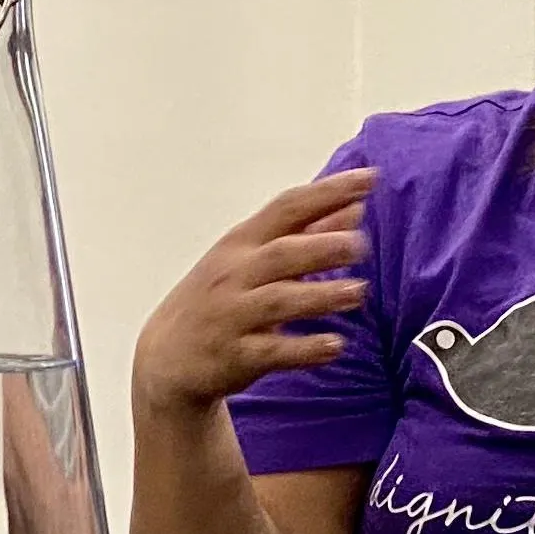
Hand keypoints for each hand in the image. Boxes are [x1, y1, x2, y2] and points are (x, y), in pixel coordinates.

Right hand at [135, 169, 377, 417]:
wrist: (167, 356)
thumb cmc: (220, 297)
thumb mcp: (253, 259)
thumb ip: (307, 234)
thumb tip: (354, 208)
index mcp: (243, 242)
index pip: (287, 207)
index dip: (328, 191)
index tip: (368, 177)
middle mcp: (236, 274)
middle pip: (281, 253)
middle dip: (321, 246)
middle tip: (360, 245)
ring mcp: (233, 315)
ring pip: (278, 301)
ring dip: (320, 295)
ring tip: (358, 292)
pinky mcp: (236, 356)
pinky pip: (272, 352)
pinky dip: (304, 349)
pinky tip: (335, 345)